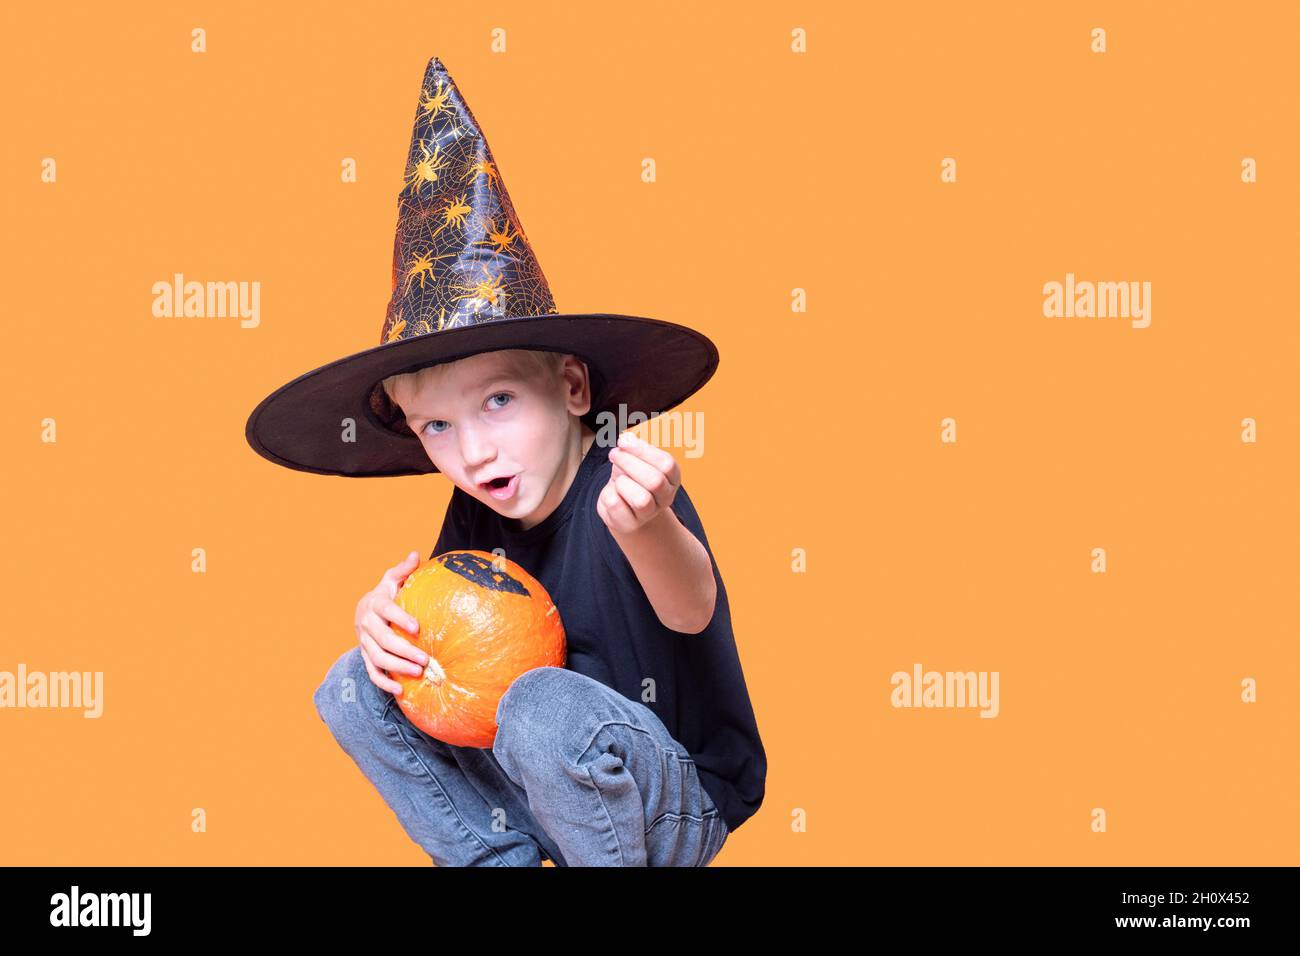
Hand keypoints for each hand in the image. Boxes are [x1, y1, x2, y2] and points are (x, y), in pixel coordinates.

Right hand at [353, 551, 429, 695]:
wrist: (364, 611)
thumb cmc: (387, 594)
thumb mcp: (392, 579)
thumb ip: (404, 570)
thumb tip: (416, 554)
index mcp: (375, 603)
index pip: (386, 610)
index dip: (400, 618)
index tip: (417, 628)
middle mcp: (366, 624)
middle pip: (383, 640)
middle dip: (404, 650)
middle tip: (425, 659)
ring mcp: (364, 642)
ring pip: (378, 658)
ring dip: (397, 667)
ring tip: (419, 672)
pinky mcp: (365, 656)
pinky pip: (372, 672)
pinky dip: (384, 682)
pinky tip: (401, 690)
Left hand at [597, 431, 680, 535]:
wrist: (623, 505)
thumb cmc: (631, 477)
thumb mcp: (635, 459)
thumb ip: (633, 448)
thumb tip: (627, 439)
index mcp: (672, 478)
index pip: (666, 464)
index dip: (642, 450)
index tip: (623, 442)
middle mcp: (666, 497)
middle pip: (655, 481)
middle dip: (629, 463)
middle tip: (614, 455)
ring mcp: (649, 514)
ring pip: (641, 499)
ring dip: (622, 482)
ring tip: (618, 479)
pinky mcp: (629, 524)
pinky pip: (616, 505)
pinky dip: (608, 493)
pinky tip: (612, 492)